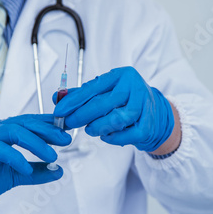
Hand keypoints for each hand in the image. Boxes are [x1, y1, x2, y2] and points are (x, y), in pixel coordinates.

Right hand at [0, 114, 70, 213]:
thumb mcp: (13, 177)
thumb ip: (36, 172)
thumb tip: (59, 170)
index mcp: (1, 133)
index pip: (29, 123)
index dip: (49, 125)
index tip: (68, 130)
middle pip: (24, 123)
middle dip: (48, 130)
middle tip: (66, 140)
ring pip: (14, 131)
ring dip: (36, 143)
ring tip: (52, 156)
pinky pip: (0, 150)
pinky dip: (16, 158)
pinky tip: (27, 169)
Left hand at [53, 66, 174, 152]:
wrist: (156, 113)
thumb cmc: (125, 101)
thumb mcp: (105, 92)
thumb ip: (81, 94)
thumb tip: (56, 98)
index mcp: (121, 75)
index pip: (92, 88)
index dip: (73, 101)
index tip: (59, 111)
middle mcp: (134, 87)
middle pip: (103, 103)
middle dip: (81, 116)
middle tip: (69, 123)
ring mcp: (144, 106)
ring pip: (116, 120)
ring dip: (97, 127)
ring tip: (90, 129)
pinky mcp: (148, 125)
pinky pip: (126, 135)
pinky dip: (112, 138)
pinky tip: (105, 136)